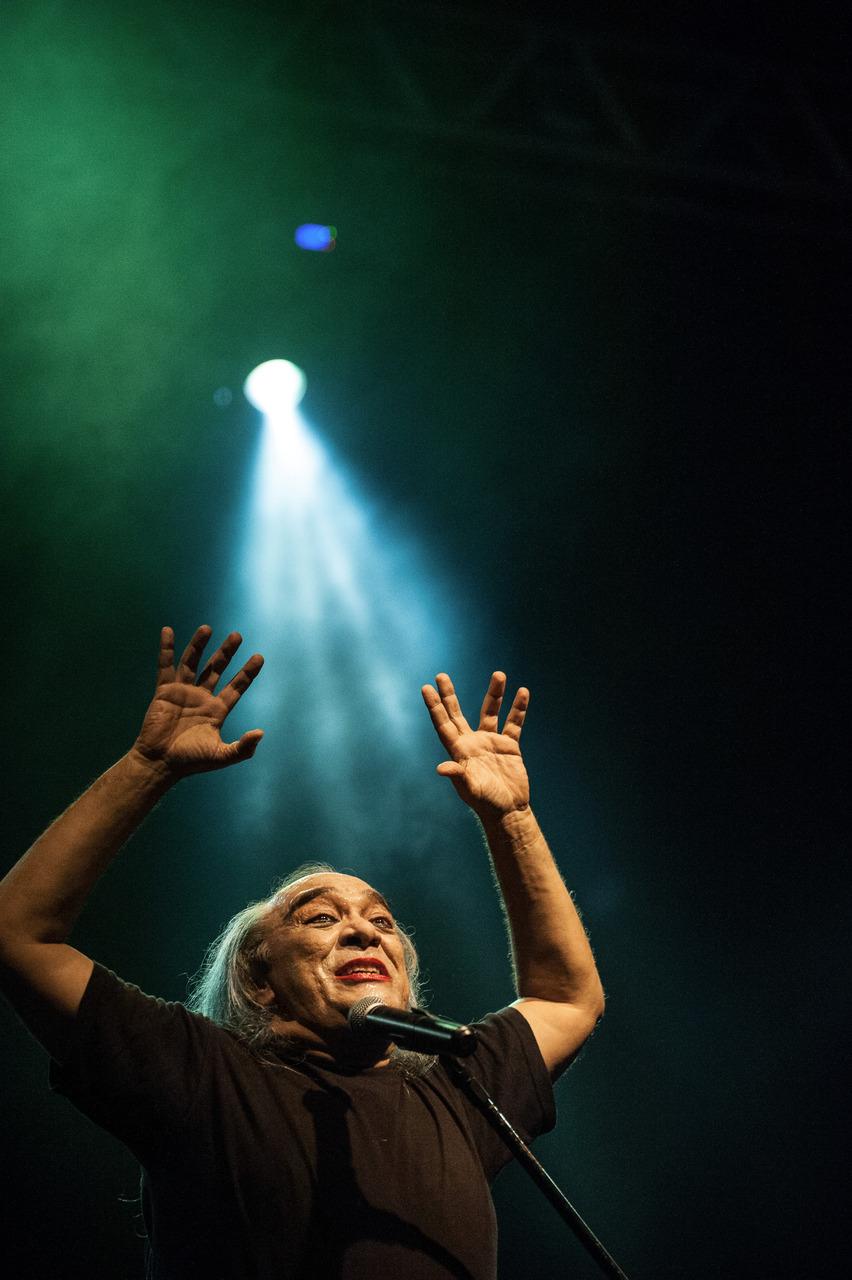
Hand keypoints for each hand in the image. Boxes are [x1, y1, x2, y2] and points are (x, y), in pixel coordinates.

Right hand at [131, 626, 263, 778]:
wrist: (160, 763)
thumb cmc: (190, 762)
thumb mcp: (221, 756)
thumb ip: (242, 748)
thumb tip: (260, 733)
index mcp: (217, 710)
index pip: (237, 686)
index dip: (247, 672)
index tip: (259, 657)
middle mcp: (202, 697)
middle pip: (216, 669)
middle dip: (226, 652)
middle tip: (237, 636)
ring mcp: (183, 692)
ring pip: (192, 663)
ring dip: (199, 645)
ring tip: (207, 628)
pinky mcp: (164, 691)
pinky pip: (165, 666)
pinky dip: (166, 649)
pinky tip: (168, 631)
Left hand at [421, 672, 529, 818]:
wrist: (508, 810)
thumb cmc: (486, 802)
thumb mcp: (470, 789)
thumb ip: (458, 776)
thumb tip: (442, 768)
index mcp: (459, 750)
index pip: (443, 723)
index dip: (434, 706)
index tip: (426, 687)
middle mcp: (472, 743)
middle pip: (457, 713)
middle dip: (449, 695)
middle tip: (441, 675)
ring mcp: (491, 742)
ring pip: (490, 712)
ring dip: (495, 694)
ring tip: (499, 674)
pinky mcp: (509, 746)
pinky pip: (514, 723)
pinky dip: (518, 709)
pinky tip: (523, 692)